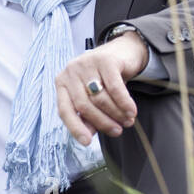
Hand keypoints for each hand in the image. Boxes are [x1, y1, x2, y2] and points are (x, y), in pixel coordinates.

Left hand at [54, 32, 149, 146]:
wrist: (123, 51)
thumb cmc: (104, 78)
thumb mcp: (93, 96)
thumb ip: (88, 115)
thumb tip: (88, 135)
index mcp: (62, 83)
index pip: (64, 110)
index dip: (75, 128)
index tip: (87, 142)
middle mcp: (71, 72)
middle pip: (84, 106)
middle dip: (102, 122)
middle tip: (118, 131)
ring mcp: (87, 64)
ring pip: (100, 98)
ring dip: (116, 114)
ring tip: (128, 121)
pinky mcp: (105, 60)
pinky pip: (115, 88)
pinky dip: (124, 103)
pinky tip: (131, 111)